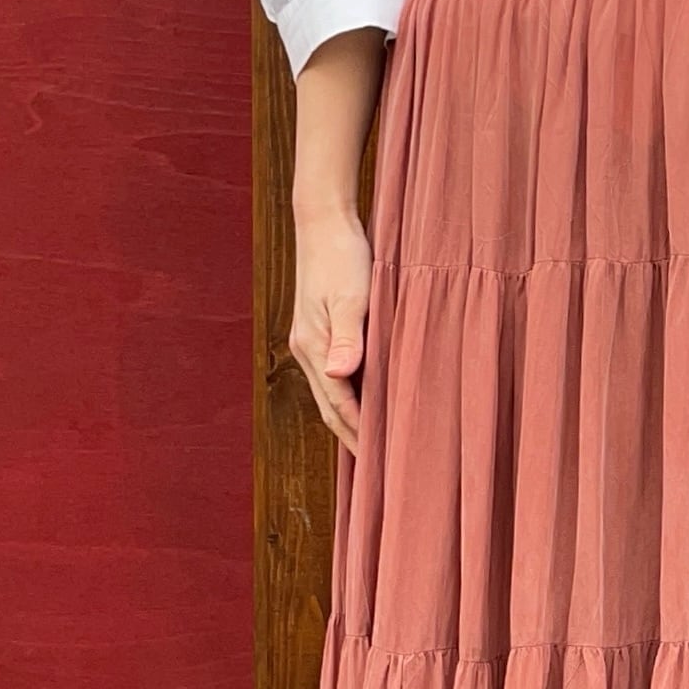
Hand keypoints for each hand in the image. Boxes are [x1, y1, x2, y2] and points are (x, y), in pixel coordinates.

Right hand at [288, 206, 372, 451]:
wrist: (323, 221)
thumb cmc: (343, 254)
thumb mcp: (351, 296)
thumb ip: (349, 337)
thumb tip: (341, 376)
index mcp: (314, 347)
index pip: (339, 405)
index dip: (360, 433)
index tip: (381, 459)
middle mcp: (308, 350)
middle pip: (330, 408)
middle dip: (352, 437)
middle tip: (380, 467)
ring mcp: (311, 342)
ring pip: (330, 395)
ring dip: (350, 420)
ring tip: (375, 443)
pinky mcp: (319, 332)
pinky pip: (334, 377)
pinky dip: (350, 397)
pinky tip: (367, 403)